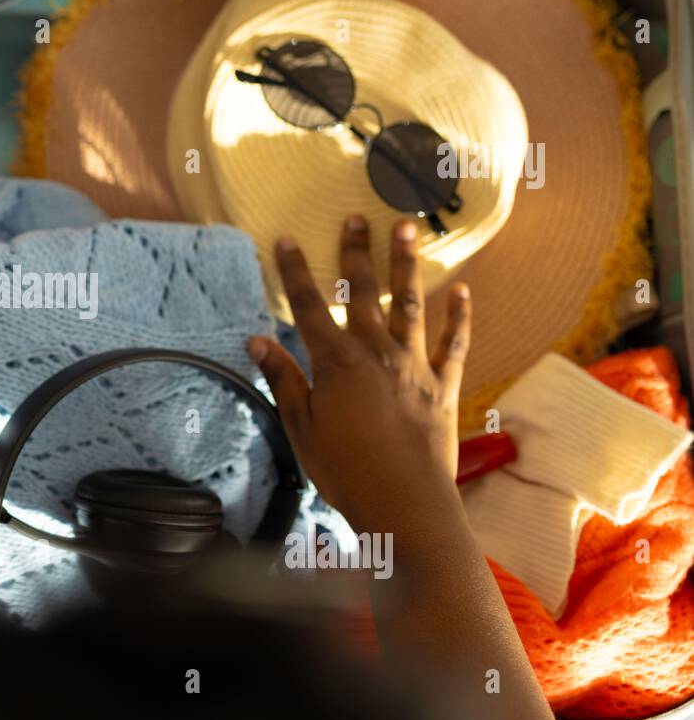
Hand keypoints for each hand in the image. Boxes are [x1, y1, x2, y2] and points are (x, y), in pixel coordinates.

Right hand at [249, 216, 470, 538]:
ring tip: (407, 229)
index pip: (309, 308)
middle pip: (363, 294)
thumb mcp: (301, 428)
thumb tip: (257, 340)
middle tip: (355, 216)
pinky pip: (452, 344)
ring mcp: (414, 367)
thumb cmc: (345, 470)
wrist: (406, 503)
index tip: (286, 240)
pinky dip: (458, 317)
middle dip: (355, 253)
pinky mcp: (443, 386)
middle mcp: (377, 354)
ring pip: (410, 304)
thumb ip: (283, 380)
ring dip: (407, 265)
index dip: (295, 272)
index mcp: (336, 364)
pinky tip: (461, 290)